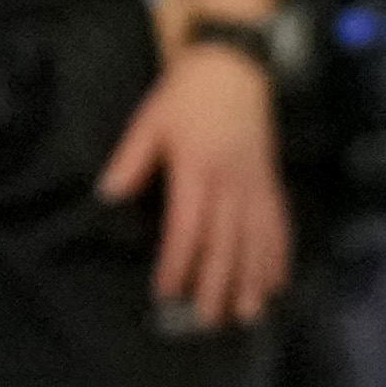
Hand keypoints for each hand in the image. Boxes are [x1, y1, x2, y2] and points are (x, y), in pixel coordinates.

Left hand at [100, 36, 289, 328]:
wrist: (234, 66)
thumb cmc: (186, 96)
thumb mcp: (150, 122)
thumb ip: (131, 161)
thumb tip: (107, 196)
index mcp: (198, 170)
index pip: (188, 227)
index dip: (178, 263)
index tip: (167, 292)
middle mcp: (232, 183)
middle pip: (226, 243)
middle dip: (217, 285)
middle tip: (208, 321)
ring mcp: (256, 185)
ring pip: (256, 241)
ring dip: (253, 281)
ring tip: (248, 314)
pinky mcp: (271, 182)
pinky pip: (278, 225)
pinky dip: (278, 256)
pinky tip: (277, 283)